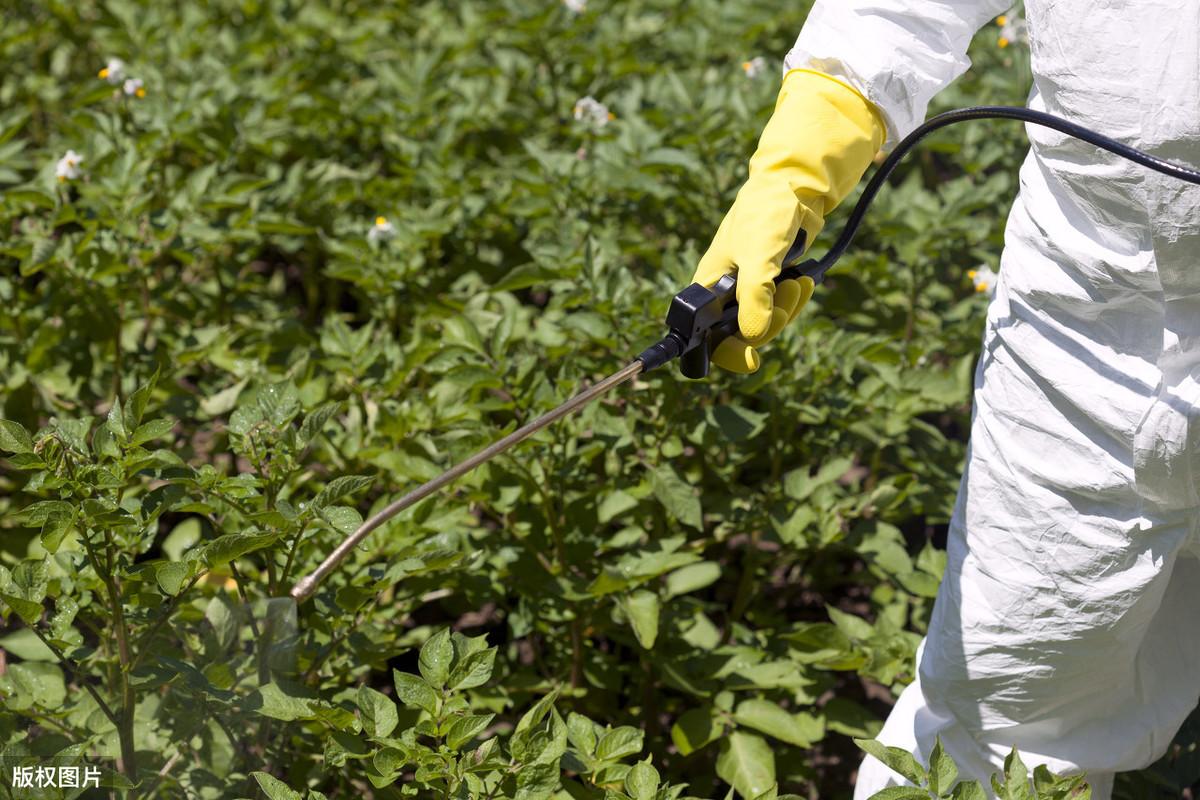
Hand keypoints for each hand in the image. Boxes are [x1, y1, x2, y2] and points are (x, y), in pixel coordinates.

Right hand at [692, 68, 885, 372]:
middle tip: (786, 297)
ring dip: (786, 310)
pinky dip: (795, 300)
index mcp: (708, 287)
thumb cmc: (767, 214)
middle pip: (742, 336)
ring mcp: (748, 290)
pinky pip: (780, 309)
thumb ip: (754, 296)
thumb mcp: (759, 255)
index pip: (706, 337)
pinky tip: (804, 282)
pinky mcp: (770, 285)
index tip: (751, 360)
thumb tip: (754, 337)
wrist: (795, 187)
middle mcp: (724, 293)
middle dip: (769, 323)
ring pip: (765, 324)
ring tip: (798, 283)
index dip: (725, 353)